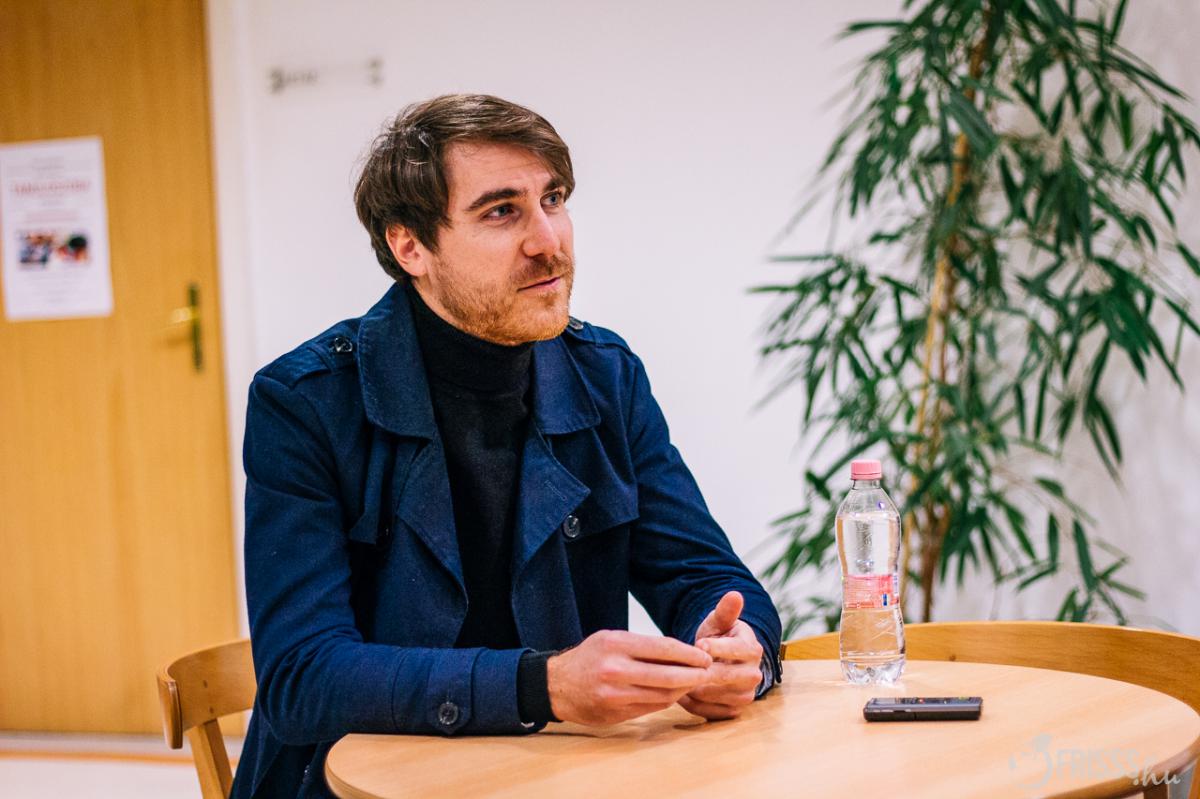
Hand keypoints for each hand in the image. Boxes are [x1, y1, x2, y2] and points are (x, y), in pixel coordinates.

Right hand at [546, 630, 711, 724]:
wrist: (556, 686)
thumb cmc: (589, 658)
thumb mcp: (611, 639)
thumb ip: (642, 646)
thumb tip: (681, 652)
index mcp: (616, 645)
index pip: (664, 649)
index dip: (690, 654)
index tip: (705, 656)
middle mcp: (616, 670)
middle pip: (668, 675)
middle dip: (694, 674)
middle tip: (708, 672)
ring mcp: (616, 695)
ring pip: (663, 695)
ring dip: (684, 690)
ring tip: (695, 683)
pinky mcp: (617, 714)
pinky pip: (651, 707)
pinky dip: (668, 700)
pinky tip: (675, 693)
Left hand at [680, 591, 763, 719]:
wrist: (723, 661)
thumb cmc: (720, 637)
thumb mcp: (719, 621)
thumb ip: (725, 611)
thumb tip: (735, 594)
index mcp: (753, 650)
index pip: (738, 650)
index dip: (717, 647)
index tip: (699, 644)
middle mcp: (754, 675)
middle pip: (725, 676)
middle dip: (700, 670)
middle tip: (679, 664)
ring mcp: (745, 696)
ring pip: (714, 695)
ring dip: (691, 686)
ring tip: (675, 675)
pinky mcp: (733, 711)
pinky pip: (708, 711)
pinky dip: (691, 703)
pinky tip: (680, 691)